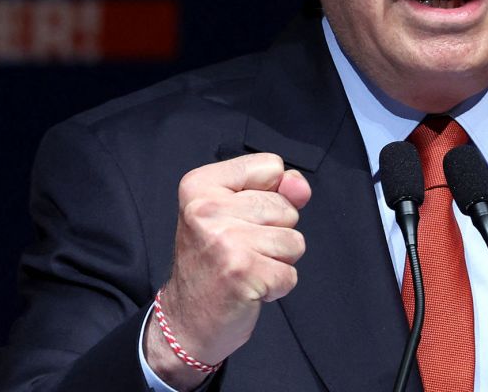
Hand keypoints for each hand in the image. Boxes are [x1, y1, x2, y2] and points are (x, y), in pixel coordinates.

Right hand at [144, 153, 310, 389]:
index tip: (238, 218)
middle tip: (239, 250)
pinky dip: (276, 286)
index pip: (271, 166)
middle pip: (286, 206)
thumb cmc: (213, 262)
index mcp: (201, 184)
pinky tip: (249, 287)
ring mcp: (224, 241)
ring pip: (294, 240)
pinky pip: (290, 273)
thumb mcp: (235, 212)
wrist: (186, 321)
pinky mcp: (242, 273)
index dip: (269, 195)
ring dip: (277, 261)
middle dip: (274, 232)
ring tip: (245, 268)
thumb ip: (275, 190)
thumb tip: (300, 187)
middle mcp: (207, 209)